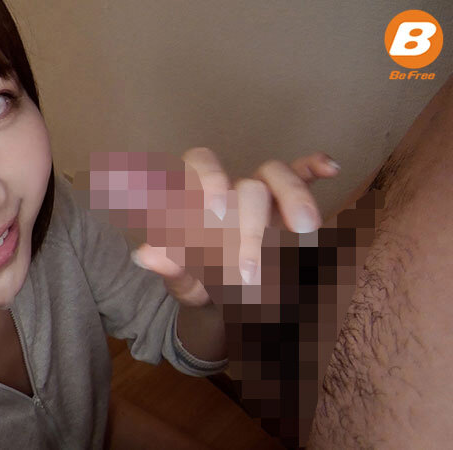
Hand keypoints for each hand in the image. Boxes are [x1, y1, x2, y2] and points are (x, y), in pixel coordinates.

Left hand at [132, 148, 339, 306]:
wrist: (222, 298)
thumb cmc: (197, 281)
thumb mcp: (182, 281)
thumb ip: (167, 267)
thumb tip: (145, 255)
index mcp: (193, 198)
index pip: (196, 166)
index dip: (206, 179)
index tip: (215, 210)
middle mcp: (227, 188)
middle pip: (243, 185)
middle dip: (251, 230)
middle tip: (249, 276)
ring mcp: (256, 193)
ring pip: (274, 175)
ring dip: (293, 195)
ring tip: (305, 228)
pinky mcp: (284, 201)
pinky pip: (300, 175)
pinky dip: (313, 168)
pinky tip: (330, 168)